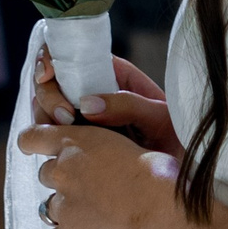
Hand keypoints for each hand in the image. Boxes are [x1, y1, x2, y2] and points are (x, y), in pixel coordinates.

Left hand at [19, 114, 178, 228]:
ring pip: (52, 206)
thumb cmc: (157, 177)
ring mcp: (63, 207)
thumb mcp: (130, 144)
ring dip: (68, 208)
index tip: (36, 148)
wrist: (161, 214)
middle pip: (46, 174)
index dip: (33, 142)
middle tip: (93, 187)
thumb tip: (99, 161)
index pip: (32, 137)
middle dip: (65, 179)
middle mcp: (62, 172)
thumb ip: (104, 151)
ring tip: (99, 213)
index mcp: (76, 142)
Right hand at [32, 44, 182, 162]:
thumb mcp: (160, 116)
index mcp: (114, 75)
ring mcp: (84, 117)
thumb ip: (128, 106)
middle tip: (64, 116)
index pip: (74, 54)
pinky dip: (47, 134)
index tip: (46, 74)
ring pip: (47, 106)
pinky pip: (52, 133)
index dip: (52, 58)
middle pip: (53, 81)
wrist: (182, 173)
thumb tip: (87, 104)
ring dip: (45, 115)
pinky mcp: (79, 140)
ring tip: (65, 129)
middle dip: (49, 94)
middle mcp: (95, 92)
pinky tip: (57, 143)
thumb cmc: (178, 138)